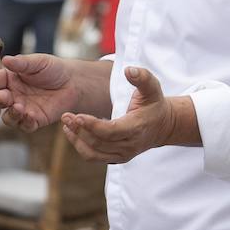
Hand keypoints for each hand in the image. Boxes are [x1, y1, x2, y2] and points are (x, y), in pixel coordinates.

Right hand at [0, 53, 78, 131]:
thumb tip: (5, 59)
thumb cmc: (53, 69)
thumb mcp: (38, 62)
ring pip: (9, 117)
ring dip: (11, 114)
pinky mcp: (34, 120)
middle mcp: (13, 95)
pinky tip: (30, 116)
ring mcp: (22, 109)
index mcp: (10, 79)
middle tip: (3, 96)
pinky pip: (25, 126)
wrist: (73, 82)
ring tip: (18, 108)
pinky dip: (26, 123)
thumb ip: (22, 63)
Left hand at [60, 66, 190, 163]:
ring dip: (77, 140)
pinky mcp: (116, 159)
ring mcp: (123, 155)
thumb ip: (142, 77)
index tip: (77, 115)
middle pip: (99, 142)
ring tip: (66, 124)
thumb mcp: (152, 87)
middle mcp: (130, 145)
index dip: (93, 125)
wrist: (163, 126)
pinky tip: (71, 132)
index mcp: (137, 128)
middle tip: (66, 116)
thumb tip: (128, 70)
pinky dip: (80, 146)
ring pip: (93, 153)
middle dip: (80, 130)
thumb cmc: (154, 103)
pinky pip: (94, 156)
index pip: (111, 131)